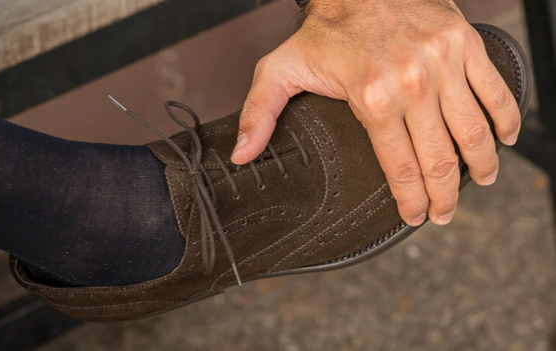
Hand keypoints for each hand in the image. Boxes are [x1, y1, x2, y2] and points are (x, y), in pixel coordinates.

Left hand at [231, 0, 520, 225]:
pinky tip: (503, 141)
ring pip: (473, 131)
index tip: (415, 217)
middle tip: (445, 215)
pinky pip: (496, 91)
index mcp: (372, 98)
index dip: (411, 200)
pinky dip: (505, 120)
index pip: (400, 166)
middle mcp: (413, 85)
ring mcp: (444, 65)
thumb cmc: (326, 29)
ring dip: (479, 167)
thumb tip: (242, 155)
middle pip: (439, 159)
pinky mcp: (465, 46)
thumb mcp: (280, 69)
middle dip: (445, 197)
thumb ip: (259, 113)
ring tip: (478, 184)